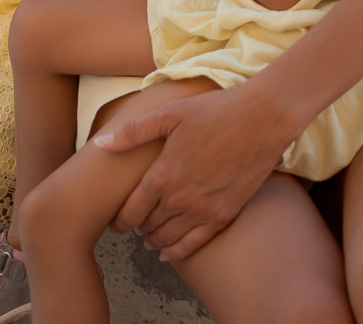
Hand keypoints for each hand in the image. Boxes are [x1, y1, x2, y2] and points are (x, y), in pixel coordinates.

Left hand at [97, 82, 298, 258]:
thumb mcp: (170, 114)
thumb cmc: (215, 110)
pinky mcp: (224, 214)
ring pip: (168, 239)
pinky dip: (178, 252)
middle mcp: (179, 199)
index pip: (130, 211)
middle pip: (148, 226)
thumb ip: (133, 133)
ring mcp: (203, 210)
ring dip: (155, 241)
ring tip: (150, 239)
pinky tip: (170, 253)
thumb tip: (100, 145)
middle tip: (135, 226)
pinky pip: (194, 243)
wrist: (262, 119)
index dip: (120, 221)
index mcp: (162, 175)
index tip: (116, 224)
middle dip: (138, 228)